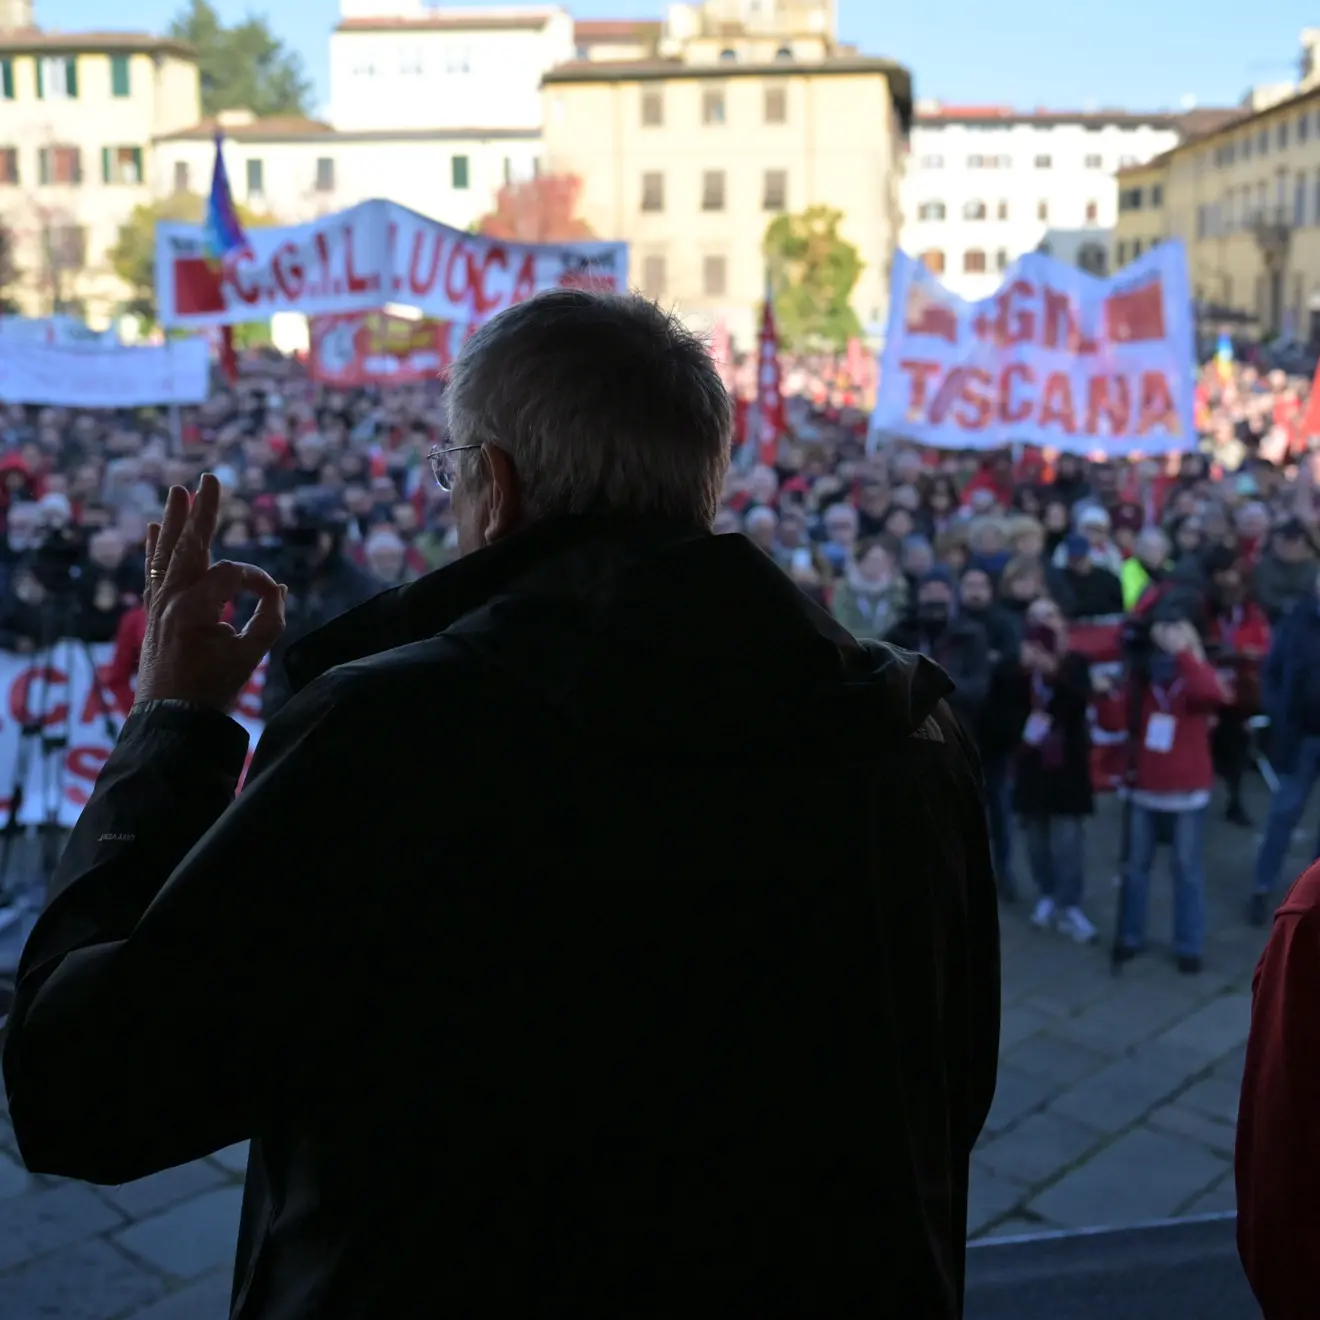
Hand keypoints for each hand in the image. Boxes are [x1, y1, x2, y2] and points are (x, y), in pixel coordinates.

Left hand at [135, 474, 285, 712]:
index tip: (272, 598)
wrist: (172, 718)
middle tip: (209, 478)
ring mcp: (158, 604)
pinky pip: (153, 571)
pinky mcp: (154, 612)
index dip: (257, 581)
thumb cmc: (214, 690)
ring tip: (178, 491)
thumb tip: (274, 590)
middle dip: (202, 511)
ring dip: (175, 520)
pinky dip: (155, 549)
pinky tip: (155, 529)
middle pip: (190, 545)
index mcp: (193, 609)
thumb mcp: (250, 657)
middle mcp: (170, 599)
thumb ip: (268, 620)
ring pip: (168, 553)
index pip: (232, 574)